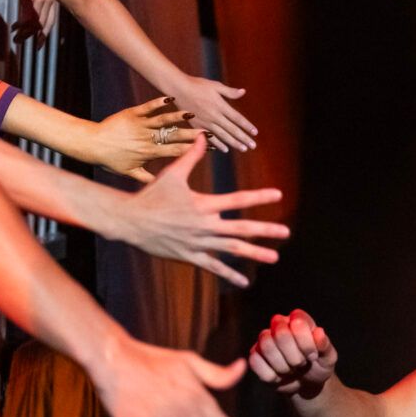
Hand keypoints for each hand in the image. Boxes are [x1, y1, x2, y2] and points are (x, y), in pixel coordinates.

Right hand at [9, 0, 58, 39]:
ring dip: (26, 32)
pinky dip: (22, 24)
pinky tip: (16, 28)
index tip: (42, 40)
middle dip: (39, 36)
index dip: (47, 31)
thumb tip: (31, 4)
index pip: (52, 18)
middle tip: (34, 46)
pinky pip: (28, 14)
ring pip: (36, 21)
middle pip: (46, 22)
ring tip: (18, 39)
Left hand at [89, 96, 203, 180]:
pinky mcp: (131, 114)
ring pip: (163, 121)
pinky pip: (147, 107)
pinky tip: (170, 99)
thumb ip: (147, 178)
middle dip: (193, 134)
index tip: (209, 148)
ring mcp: (139, 125)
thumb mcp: (129, 172)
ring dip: (178, 117)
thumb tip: (161, 186)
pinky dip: (159, 103)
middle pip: (174, 136)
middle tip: (210, 132)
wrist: (90, 144)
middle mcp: (147, 139)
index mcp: (150, 153)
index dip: (193, 150)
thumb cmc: (109, 160)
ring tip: (193, 114)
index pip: (176, 151)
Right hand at [112, 140, 288, 287]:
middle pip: (240, 229)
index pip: (237, 200)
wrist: (129, 221)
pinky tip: (245, 281)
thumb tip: (203, 135)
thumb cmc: (151, 195)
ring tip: (274, 257)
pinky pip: (213, 267)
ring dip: (254, 253)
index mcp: (203, 204)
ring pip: (230, 250)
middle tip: (286, 232)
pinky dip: (229, 274)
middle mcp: (204, 225)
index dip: (258, 197)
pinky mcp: (189, 256)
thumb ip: (191, 156)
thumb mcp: (172, 174)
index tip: (278, 195)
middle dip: (264, 230)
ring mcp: (197, 243)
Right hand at [167, 76, 256, 152]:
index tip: (255, 133)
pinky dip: (218, 144)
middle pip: (232, 129)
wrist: (178, 89)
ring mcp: (205, 122)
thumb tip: (243, 92)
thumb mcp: (215, 86)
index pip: (237, 118)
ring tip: (243, 149)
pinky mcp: (197, 125)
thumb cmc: (197, 85)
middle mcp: (214, 116)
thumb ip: (230, 92)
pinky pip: (209, 137)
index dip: (247, 126)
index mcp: (220, 105)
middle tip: (253, 146)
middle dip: (243, 138)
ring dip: (234, 143)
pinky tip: (225, 149)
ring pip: (222, 135)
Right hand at [248, 309, 337, 399]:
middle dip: (295, 356)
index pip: (297, 320)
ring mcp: (265, 340)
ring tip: (291, 370)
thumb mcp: (329, 358)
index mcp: (299, 319)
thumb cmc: (319, 365)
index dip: (306, 341)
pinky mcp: (255, 355)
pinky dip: (270, 375)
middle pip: (280, 332)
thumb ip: (325, 346)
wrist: (307, 384)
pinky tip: (279, 377)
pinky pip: (255, 361)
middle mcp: (279, 325)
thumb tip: (318, 332)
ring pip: (266, 346)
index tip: (314, 356)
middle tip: (302, 364)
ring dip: (282, 365)